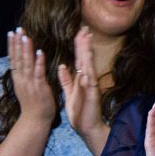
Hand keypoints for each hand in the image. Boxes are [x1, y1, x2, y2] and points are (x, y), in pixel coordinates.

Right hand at [8, 28, 55, 126]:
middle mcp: (22, 79)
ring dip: (26, 49)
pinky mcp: (39, 87)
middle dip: (17, 43)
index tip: (11, 33)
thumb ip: (25, 74)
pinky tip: (40, 52)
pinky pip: (39, 73)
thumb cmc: (34, 103)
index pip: (14, 58)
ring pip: (27, 63)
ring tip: (25, 36)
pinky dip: (39, 62)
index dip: (12, 45)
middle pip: (18, 58)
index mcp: (19, 78)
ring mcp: (30, 83)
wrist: (36, 120)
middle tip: (17, 29)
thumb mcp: (26, 86)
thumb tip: (23, 63)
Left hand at [58, 27, 106, 149]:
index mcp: (81, 78)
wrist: (88, 127)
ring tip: (87, 39)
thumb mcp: (70, 92)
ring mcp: (91, 86)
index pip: (80, 58)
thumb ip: (66, 79)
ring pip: (89, 66)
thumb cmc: (80, 112)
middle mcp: (88, 79)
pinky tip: (86, 63)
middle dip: (85, 43)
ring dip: (88, 53)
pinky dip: (88, 72)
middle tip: (85, 28)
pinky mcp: (92, 95)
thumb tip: (62, 66)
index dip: (79, 45)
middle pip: (86, 58)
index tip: (79, 32)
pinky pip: (89, 82)